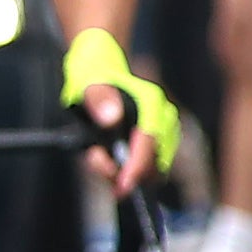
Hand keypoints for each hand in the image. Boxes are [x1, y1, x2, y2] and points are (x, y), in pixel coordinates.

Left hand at [61, 30, 175, 192]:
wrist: (101, 65)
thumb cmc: (93, 71)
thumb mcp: (87, 80)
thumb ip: (98, 98)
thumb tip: (112, 119)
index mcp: (152, 104)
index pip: (151, 142)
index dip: (137, 167)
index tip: (121, 186)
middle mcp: (164, 119)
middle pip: (155, 163)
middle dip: (127, 174)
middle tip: (95, 160)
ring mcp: (163, 133)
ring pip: (152, 171)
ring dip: (124, 174)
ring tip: (96, 155)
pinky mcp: (156, 144)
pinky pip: (146, 169)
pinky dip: (125, 172)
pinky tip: (104, 157)